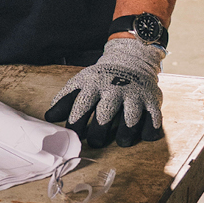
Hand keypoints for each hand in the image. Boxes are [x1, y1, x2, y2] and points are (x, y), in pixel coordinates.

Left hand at [43, 38, 165, 148]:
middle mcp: (115, 89)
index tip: (73, 136)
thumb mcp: (82, 83)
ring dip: (126, 133)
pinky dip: (150, 130)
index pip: (81, 105)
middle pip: (105, 113)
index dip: (76, 123)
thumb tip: (49, 118)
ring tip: (122, 142)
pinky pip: (153, 118)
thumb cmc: (102, 78)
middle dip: (99, 131)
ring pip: (131, 118)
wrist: (131, 60)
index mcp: (95, 85)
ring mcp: (135, 95)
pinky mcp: (152, 101)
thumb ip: (66, 100)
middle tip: (95, 142)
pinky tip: (143, 135)